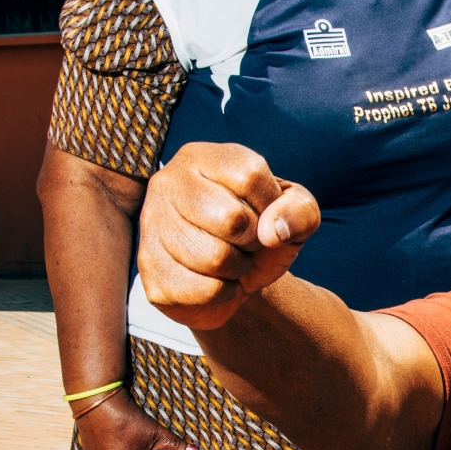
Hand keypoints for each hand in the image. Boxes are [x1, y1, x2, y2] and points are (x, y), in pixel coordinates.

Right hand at [138, 143, 320, 330]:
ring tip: (229, 259)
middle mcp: (168, 184)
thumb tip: (273, 231)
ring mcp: (152, 227)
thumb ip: (300, 210)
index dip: (270, 205)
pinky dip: (223, 292)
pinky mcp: (150, 272)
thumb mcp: (294, 214)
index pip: (249, 175)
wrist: (236, 278)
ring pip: (215, 258)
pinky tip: (214, 280)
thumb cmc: (261, 233)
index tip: (264, 213)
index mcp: (202, 158)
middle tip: (245, 241)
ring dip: (238, 268)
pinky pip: (203, 289)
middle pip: (231, 219)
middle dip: (252, 240)